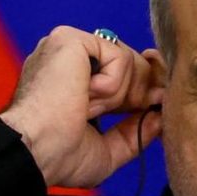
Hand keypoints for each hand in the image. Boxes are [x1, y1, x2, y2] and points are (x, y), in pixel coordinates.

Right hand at [0, 26, 164, 187]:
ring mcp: (67, 46)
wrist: (36, 150)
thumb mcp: (106, 149)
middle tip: (136, 109)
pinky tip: (84, 98)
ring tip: (87, 109)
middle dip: (141, 91)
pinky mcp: (70, 40)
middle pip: (129, 62)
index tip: (152, 104)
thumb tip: (160, 119)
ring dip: (118, 96)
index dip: (141, 88)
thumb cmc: (57, 156)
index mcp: (71, 80)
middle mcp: (67, 59)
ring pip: (127, 60)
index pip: (119, 72)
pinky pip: (119, 56)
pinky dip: (112, 86)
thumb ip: (133, 133)